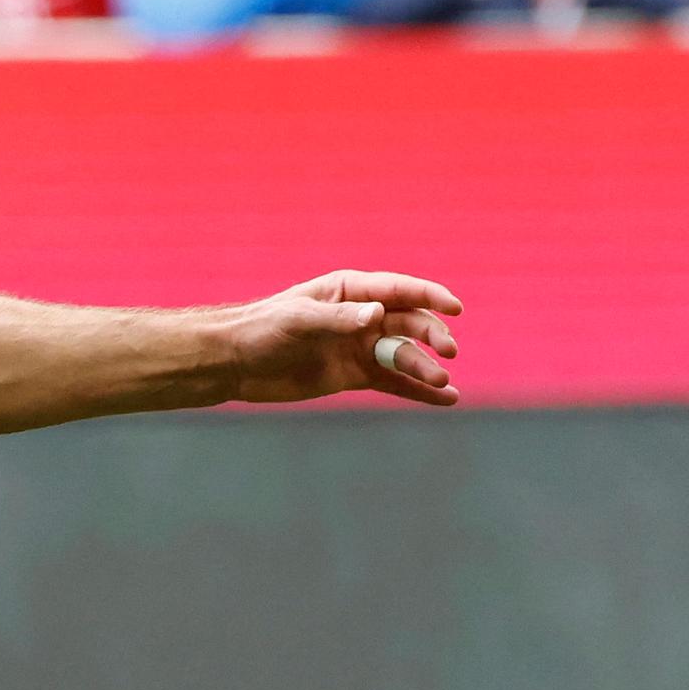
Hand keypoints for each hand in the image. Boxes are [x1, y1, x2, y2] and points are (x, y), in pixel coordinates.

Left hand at [226, 272, 462, 408]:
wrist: (234, 363)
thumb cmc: (261, 330)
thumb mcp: (296, 321)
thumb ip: (337, 319)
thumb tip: (376, 315)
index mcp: (349, 291)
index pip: (399, 290)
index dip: (430, 297)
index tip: (455, 308)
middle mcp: (361, 317)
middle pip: (408, 323)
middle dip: (431, 336)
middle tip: (448, 352)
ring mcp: (359, 347)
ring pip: (403, 355)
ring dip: (425, 367)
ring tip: (441, 382)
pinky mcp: (353, 376)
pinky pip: (392, 382)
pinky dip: (417, 391)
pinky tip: (445, 399)